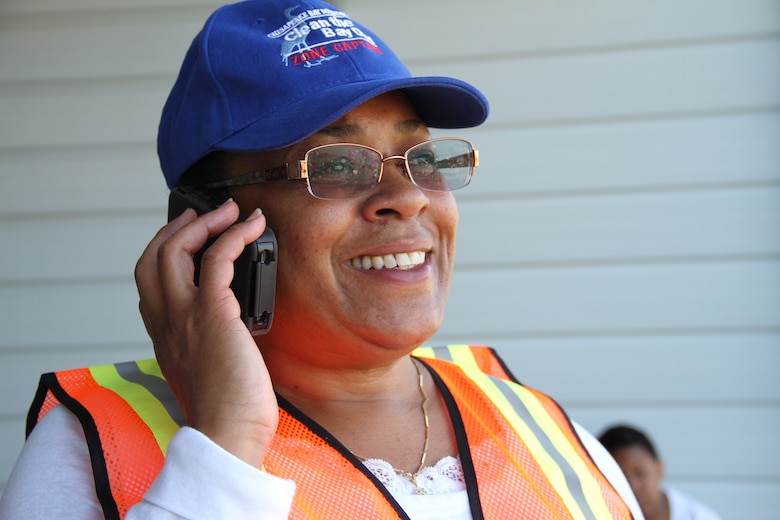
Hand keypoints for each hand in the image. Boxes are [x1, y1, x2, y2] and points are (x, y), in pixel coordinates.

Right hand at [135, 201, 277, 468]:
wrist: (228, 433)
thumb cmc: (226, 410)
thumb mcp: (205, 372)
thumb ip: (204, 347)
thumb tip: (229, 332)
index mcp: (163, 335)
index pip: (148, 282)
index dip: (162, 252)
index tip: (186, 237)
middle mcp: (166, 321)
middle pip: (152, 257)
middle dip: (176, 228)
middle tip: (202, 214)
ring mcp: (184, 315)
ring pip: (176, 249)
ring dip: (205, 222)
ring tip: (232, 211)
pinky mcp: (212, 312)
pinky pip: (218, 257)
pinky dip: (235, 234)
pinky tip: (253, 227)